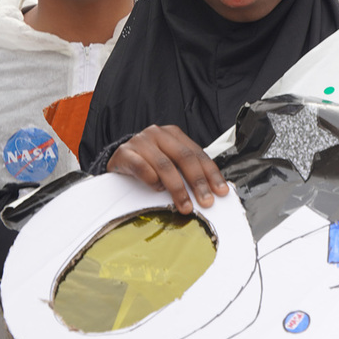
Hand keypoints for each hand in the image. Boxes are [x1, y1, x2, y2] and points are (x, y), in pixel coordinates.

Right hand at [107, 125, 228, 213]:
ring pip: (165, 165)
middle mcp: (159, 134)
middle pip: (184, 158)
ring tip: (184, 204)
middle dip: (198, 182)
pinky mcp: (124, 153)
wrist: (118, 157)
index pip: (198, 154)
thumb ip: (187, 170)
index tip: (220, 191)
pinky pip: (141, 167)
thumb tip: (210, 191)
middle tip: (205, 201)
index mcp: (174, 134)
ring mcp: (141, 142)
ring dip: (177, 188)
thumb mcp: (170, 160)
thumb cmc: (148, 160)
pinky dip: (152, 179)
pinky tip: (157, 189)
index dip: (211, 174)